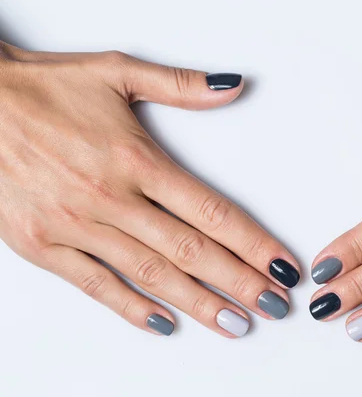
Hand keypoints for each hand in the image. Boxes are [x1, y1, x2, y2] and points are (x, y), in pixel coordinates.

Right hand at [0, 41, 299, 337]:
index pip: (212, 211)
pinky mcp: (44, 246)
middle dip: (240, 282)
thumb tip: (233, 86)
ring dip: (199, 303)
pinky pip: (96, 285)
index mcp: (137, 160)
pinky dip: (131, 307)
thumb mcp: (118, 72)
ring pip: (151, 274)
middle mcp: (112, 199)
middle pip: (191, 251)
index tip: (281, 265)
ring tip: (237, 324)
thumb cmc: (46, 89)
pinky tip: (163, 323)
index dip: (253, 242)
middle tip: (275, 305)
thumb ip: (182, 85)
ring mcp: (77, 227)